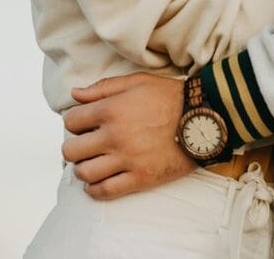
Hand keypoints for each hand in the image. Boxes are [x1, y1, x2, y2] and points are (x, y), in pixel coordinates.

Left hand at [61, 72, 194, 199]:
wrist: (201, 118)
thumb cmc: (169, 96)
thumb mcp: (136, 82)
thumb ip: (102, 88)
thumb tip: (74, 95)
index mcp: (111, 109)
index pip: (72, 121)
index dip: (74, 122)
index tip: (83, 123)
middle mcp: (115, 136)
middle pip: (72, 150)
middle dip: (73, 147)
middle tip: (83, 144)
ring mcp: (127, 159)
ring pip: (85, 173)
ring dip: (82, 169)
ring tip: (91, 162)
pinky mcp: (140, 178)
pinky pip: (105, 191)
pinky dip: (94, 190)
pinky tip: (97, 182)